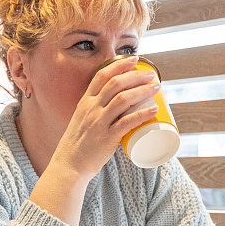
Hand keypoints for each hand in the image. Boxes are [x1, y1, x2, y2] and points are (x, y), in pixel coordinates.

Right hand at [51, 55, 160, 180]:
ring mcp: (98, 123)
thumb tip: (119, 109)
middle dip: (136, 76)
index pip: (101, 76)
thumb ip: (97, 112)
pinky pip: (127, 122)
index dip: (119, 65)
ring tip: (156, 88)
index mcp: (85, 102)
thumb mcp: (82, 120)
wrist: (69, 165)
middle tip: (151, 75)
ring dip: (142, 91)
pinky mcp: (106, 138)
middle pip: (116, 84)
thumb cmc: (78, 144)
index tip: (134, 60)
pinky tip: (153, 109)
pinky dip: (142, 114)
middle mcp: (91, 109)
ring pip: (123, 100)